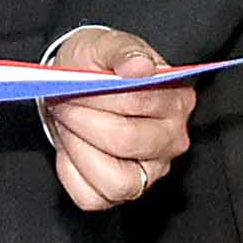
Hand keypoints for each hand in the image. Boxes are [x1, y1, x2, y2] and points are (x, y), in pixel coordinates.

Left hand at [38, 25, 195, 210]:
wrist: (78, 83)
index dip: (97, 95)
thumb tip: (140, 67)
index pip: (137, 102)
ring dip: (80, 151)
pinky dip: (72, 174)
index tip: (74, 85)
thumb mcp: (105, 44)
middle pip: (126, 141)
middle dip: (84, 121)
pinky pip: (93, 198)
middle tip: (66, 103)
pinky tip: (72, 149)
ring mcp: (151, 172)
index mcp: (176, 101)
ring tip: (69, 127)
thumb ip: (123, 51)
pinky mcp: (122, 193)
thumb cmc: (97, 66)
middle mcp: (171, 141)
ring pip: (116, 182)